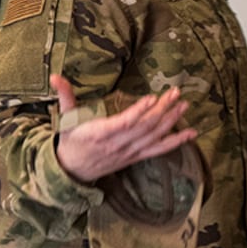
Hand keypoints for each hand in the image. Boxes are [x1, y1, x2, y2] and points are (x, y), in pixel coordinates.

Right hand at [51, 74, 197, 183]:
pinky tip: (191, 134)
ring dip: (171, 121)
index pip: (124, 123)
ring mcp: (129, 152)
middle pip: (144, 127)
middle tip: (175, 93)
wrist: (72, 170)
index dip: (139, 112)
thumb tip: (55, 77)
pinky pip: (159, 150)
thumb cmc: (70, 141)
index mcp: (100, 133)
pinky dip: (176, 142)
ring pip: (154, 137)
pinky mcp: (136, 157)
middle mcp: (118, 144)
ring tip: (184, 105)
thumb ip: (64, 96)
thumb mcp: (65, 118)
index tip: (152, 98)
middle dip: (162, 110)